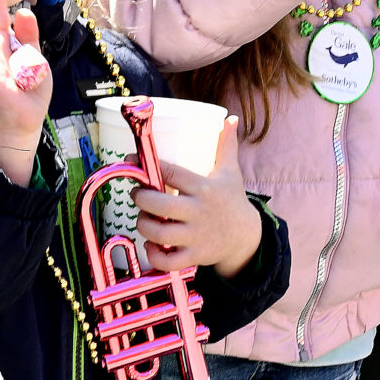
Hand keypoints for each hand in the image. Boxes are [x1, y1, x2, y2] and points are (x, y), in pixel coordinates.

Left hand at [132, 116, 263, 277]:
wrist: (246, 237)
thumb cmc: (232, 200)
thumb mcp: (230, 171)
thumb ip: (226, 145)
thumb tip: (229, 119)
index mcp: (204, 187)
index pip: (171, 173)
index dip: (148, 166)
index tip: (132, 161)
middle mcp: (198, 212)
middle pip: (160, 205)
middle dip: (140, 198)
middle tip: (138, 194)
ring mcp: (196, 236)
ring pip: (159, 232)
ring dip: (143, 224)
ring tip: (143, 217)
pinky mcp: (194, 256)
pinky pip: (167, 260)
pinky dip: (153, 254)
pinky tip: (151, 244)